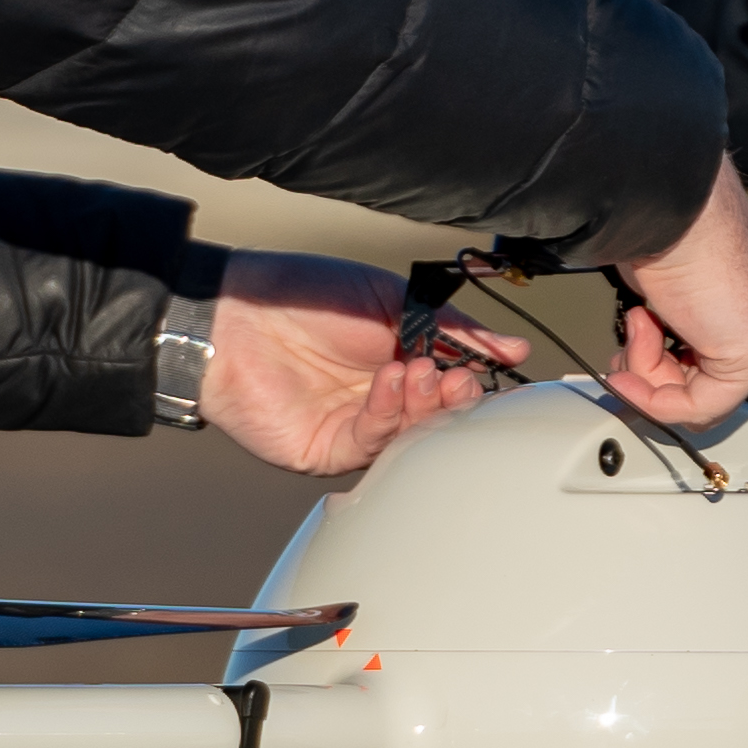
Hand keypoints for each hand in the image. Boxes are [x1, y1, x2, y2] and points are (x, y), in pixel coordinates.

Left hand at [199, 252, 527, 476]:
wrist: (236, 312)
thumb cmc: (305, 296)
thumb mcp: (393, 300)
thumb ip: (451, 327)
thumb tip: (510, 348)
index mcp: (401, 366)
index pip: (451, 387)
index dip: (472, 381)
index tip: (489, 366)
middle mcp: (381, 404)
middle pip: (436, 421)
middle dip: (454, 401)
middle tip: (459, 378)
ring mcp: (354, 430)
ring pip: (409, 439)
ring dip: (423, 407)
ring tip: (422, 372)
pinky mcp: (326, 451)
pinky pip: (370, 444)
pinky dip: (387, 415)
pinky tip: (390, 382)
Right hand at [603, 157, 747, 427]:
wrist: (672, 207)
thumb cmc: (660, 229)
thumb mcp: (659, 286)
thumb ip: (663, 321)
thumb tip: (643, 340)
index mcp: (743, 296)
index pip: (705, 361)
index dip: (657, 369)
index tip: (623, 359)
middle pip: (701, 384)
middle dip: (650, 377)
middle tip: (622, 355)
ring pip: (698, 398)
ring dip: (647, 375)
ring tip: (637, 328)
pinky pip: (701, 406)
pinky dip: (656, 400)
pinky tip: (631, 367)